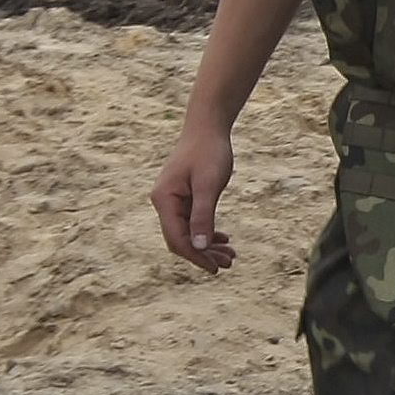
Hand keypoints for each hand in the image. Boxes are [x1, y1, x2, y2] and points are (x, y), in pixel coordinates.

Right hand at [151, 122, 236, 272]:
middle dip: (203, 254)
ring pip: (188, 233)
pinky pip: (192, 222)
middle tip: (228, 264)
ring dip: (208, 246)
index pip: (177, 239)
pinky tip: (223, 239)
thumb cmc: (209, 152)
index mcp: (164, 200)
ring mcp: (172, 200)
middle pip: (180, 239)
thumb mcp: (208, 185)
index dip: (196, 256)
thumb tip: (199, 247)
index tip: (216, 268)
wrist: (207, 126)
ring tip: (230, 256)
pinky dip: (207, 232)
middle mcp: (163, 202)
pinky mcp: (182, 197)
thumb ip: (203, 216)